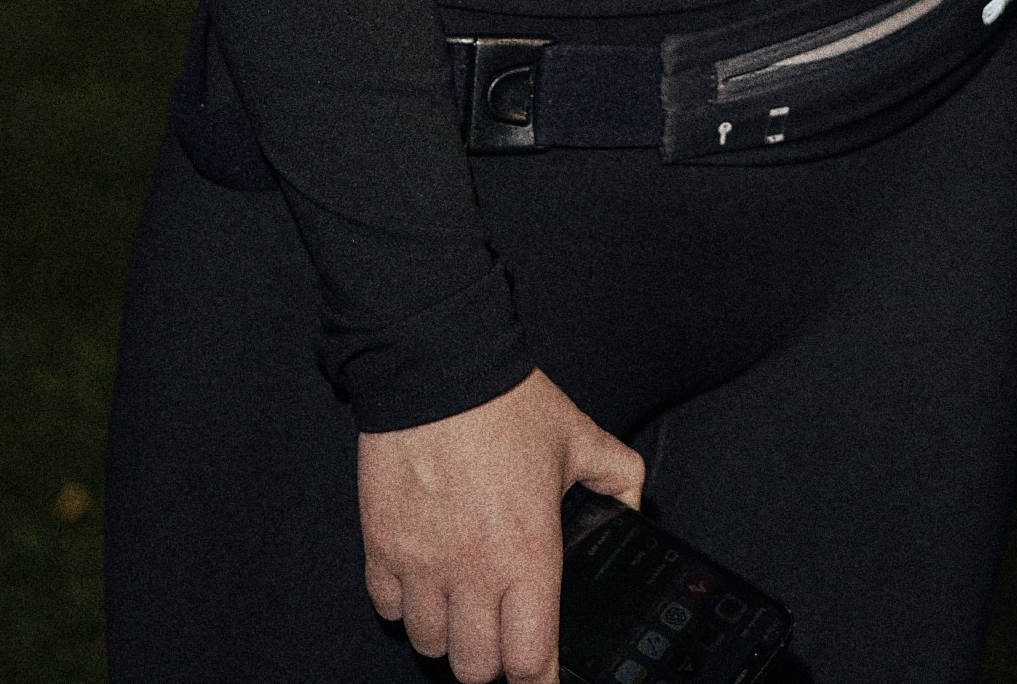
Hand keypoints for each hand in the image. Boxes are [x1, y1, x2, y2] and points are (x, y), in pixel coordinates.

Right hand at [360, 368, 645, 683]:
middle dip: (494, 657)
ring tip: (464, 603)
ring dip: (450, 633)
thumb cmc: (507, 402)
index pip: (531, 661)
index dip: (541, 677)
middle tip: (502, 630)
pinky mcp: (381, 549)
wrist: (438, 365)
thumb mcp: (577, 435)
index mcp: (528, 554)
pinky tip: (425, 578)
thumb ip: (617, 476)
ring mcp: (423, 565)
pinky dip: (406, 604)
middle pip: (478, 669)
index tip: (543, 674)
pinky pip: (389, 610)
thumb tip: (635, 508)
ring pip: (432, 646)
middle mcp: (474, 572)